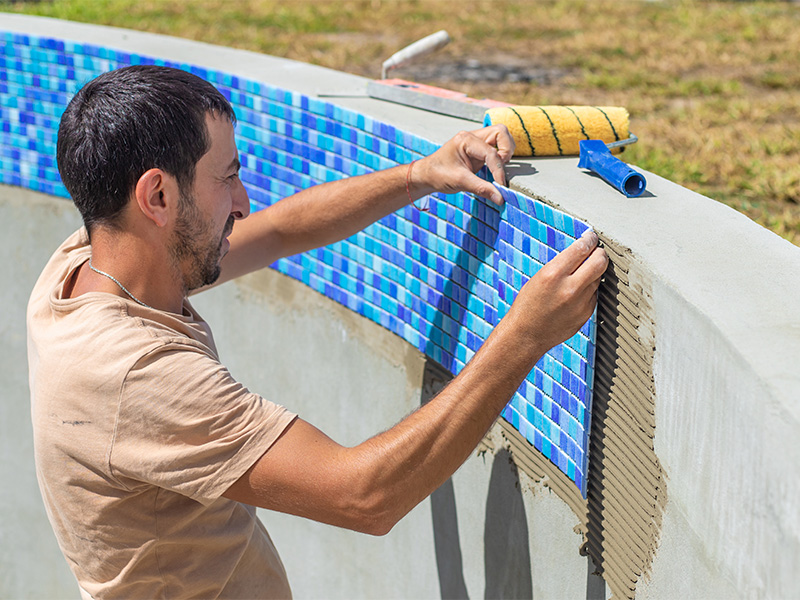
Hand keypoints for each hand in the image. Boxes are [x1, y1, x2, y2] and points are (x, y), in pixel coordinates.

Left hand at [413, 124, 514, 205]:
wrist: (427, 175)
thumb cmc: (438, 175)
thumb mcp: (459, 182)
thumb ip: (481, 189)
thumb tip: (500, 198)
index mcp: (465, 140)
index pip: (491, 152)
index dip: (498, 171)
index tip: (500, 187)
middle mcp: (472, 137)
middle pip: (501, 133)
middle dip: (506, 150)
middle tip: (500, 169)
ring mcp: (476, 141)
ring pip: (501, 137)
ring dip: (505, 152)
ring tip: (497, 170)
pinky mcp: (479, 149)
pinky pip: (497, 147)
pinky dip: (500, 157)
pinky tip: (494, 170)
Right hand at [507, 229, 607, 358]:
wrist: (526, 335)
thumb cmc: (528, 304)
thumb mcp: (539, 277)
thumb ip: (562, 265)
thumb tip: (583, 251)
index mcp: (553, 274)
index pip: (582, 248)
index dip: (590, 239)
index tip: (591, 237)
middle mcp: (569, 288)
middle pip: (600, 261)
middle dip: (600, 253)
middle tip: (596, 251)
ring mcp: (580, 302)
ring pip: (598, 277)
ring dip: (593, 272)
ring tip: (579, 276)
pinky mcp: (586, 313)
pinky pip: (594, 294)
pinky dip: (588, 290)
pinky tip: (574, 294)